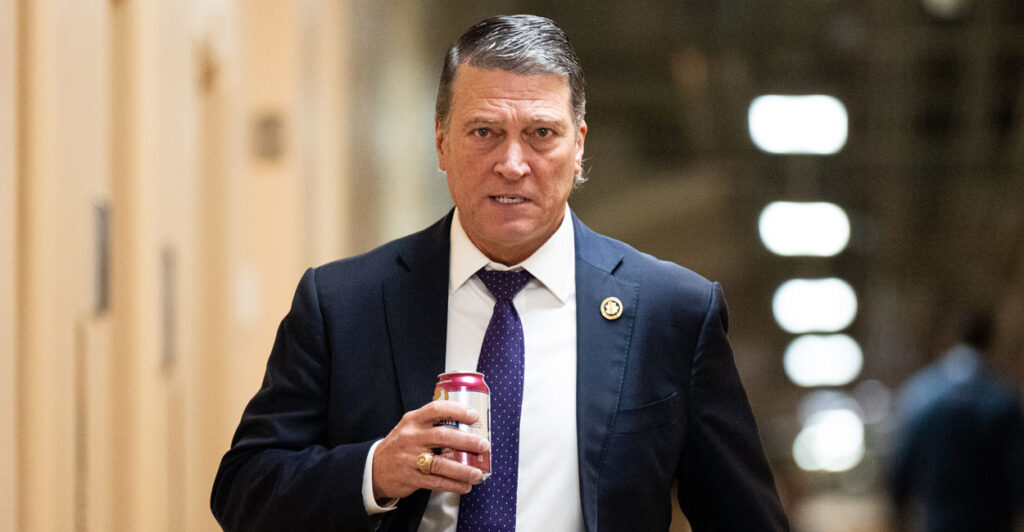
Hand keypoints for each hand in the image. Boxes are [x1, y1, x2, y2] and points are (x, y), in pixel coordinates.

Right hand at [371, 400, 489, 500]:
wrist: (374, 468)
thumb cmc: (400, 445)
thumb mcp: (411, 428)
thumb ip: (433, 425)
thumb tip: (467, 428)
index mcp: (413, 421)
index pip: (435, 410)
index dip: (457, 411)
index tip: (474, 416)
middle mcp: (411, 438)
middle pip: (442, 436)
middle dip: (466, 441)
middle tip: (483, 445)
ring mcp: (410, 459)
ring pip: (440, 463)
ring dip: (463, 469)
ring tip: (478, 473)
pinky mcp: (411, 478)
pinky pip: (436, 482)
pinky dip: (453, 484)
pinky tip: (465, 485)